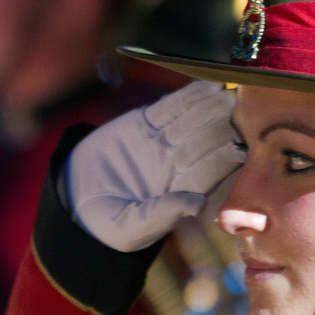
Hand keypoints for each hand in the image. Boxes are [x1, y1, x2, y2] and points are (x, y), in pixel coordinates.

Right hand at [67, 80, 243, 251]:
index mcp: (182, 193)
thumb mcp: (129, 227)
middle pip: (207, 143)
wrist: (75, 198)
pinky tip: (209, 87)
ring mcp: (166, 142)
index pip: (209, 173)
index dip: (223, 159)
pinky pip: (172, 106)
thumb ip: (162, 215)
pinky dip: (190, 96)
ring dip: (211, 108)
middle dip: (222, 128)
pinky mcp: (147, 123)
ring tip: (227, 95)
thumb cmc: (106, 225)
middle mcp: (180, 166)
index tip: (238, 148)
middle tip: (240, 112)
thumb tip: (197, 204)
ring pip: (194, 121)